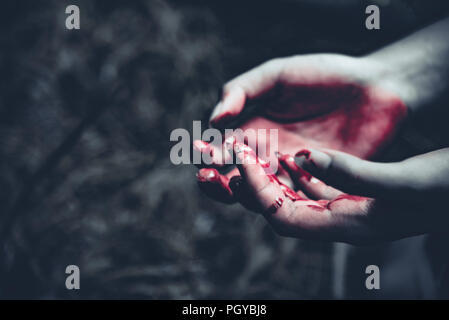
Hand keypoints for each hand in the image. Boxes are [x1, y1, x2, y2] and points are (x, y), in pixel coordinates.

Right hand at [195, 53, 406, 202]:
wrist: (375, 88)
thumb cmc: (323, 76)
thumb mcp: (277, 75)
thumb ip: (243, 90)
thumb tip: (214, 119)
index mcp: (250, 130)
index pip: (219, 150)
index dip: (206, 155)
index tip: (201, 151)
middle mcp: (266, 156)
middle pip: (232, 179)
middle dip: (216, 182)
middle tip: (210, 177)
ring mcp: (291, 173)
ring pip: (259, 194)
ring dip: (244, 192)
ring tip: (238, 182)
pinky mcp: (315, 185)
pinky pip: (293, 198)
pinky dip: (281, 194)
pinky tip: (278, 182)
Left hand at [222, 142, 448, 244]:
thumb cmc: (446, 189)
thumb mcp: (404, 181)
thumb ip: (354, 174)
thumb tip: (304, 158)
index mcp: (348, 226)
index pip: (283, 215)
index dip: (258, 189)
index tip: (243, 158)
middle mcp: (341, 223)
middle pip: (280, 209)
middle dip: (254, 183)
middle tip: (236, 154)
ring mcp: (346, 211)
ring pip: (294, 197)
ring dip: (272, 176)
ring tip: (253, 151)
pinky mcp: (354, 197)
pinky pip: (314, 188)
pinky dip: (298, 172)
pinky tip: (290, 154)